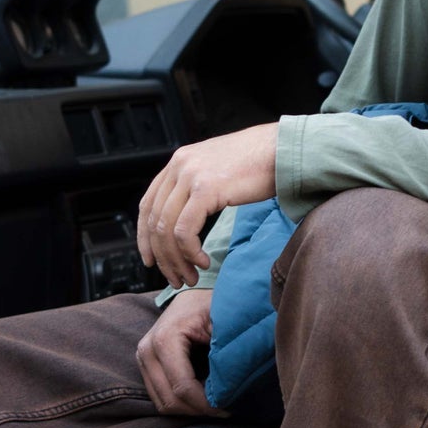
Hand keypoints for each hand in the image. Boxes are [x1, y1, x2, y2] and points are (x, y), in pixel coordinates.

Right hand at [135, 290, 224, 417]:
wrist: (194, 292)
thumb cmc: (210, 303)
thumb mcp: (221, 322)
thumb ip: (224, 353)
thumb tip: (230, 387)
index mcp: (165, 339)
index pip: (183, 387)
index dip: (206, 403)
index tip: (228, 408)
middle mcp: (147, 350)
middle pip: (170, 400)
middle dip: (198, 410)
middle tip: (224, 409)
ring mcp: (143, 358)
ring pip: (163, 403)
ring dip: (189, 409)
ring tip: (214, 403)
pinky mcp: (145, 365)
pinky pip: (160, 396)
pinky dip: (181, 403)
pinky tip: (201, 396)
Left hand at [137, 121, 278, 286]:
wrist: (283, 148)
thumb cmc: (260, 163)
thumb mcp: (218, 170)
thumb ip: (197, 186)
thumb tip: (188, 217)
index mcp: (179, 161)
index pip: (148, 205)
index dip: (144, 238)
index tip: (152, 261)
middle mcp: (179, 165)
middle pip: (154, 221)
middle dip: (163, 257)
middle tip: (176, 278)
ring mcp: (190, 176)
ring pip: (167, 230)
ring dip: (177, 260)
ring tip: (191, 277)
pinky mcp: (205, 189)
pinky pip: (185, 231)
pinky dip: (191, 252)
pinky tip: (204, 261)